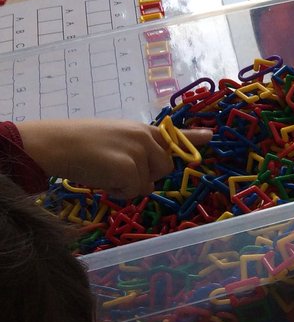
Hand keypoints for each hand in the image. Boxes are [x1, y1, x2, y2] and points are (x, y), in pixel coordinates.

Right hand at [17, 119, 211, 198]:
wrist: (55, 144)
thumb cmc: (79, 143)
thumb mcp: (116, 138)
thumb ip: (138, 149)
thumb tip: (152, 173)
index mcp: (142, 129)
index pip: (174, 134)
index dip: (193, 137)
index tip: (210, 136)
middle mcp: (145, 138)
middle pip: (164, 168)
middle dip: (145, 175)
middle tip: (117, 169)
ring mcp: (139, 152)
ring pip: (149, 183)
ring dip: (130, 185)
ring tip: (106, 172)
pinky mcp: (130, 168)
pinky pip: (134, 191)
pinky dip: (119, 192)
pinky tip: (102, 179)